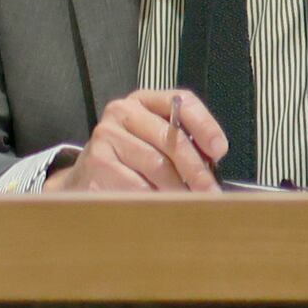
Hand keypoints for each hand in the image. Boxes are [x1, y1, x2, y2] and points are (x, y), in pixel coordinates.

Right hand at [56, 89, 231, 193]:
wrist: (88, 176)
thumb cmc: (132, 161)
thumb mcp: (158, 144)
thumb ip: (184, 146)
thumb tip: (213, 166)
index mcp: (145, 101)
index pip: (181, 102)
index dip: (204, 125)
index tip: (219, 150)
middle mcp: (123, 111)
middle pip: (170, 138)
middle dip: (195, 169)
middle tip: (209, 191)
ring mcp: (107, 135)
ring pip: (156, 164)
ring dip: (177, 189)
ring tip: (187, 204)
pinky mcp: (97, 161)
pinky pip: (136, 185)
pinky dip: (153, 198)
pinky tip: (159, 206)